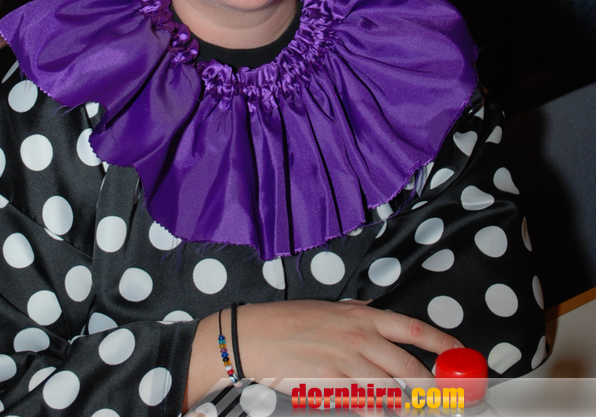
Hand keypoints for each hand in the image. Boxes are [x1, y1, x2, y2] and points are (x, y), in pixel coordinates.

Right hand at [184, 300, 462, 408]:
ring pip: (390, 389)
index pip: (413, 329)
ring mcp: (346, 360)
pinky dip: (378, 412)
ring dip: (408, 405)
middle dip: (432, 386)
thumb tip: (379, 314)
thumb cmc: (290, 321)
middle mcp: (359, 335)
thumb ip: (358, 314)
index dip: (442, 343)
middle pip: (409, 366)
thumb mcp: (329, 309)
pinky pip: (365, 403)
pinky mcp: (332, 383)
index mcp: (362, 315)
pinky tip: (382, 413)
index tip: (460, 355)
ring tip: (418, 410)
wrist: (255, 335)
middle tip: (447, 399)